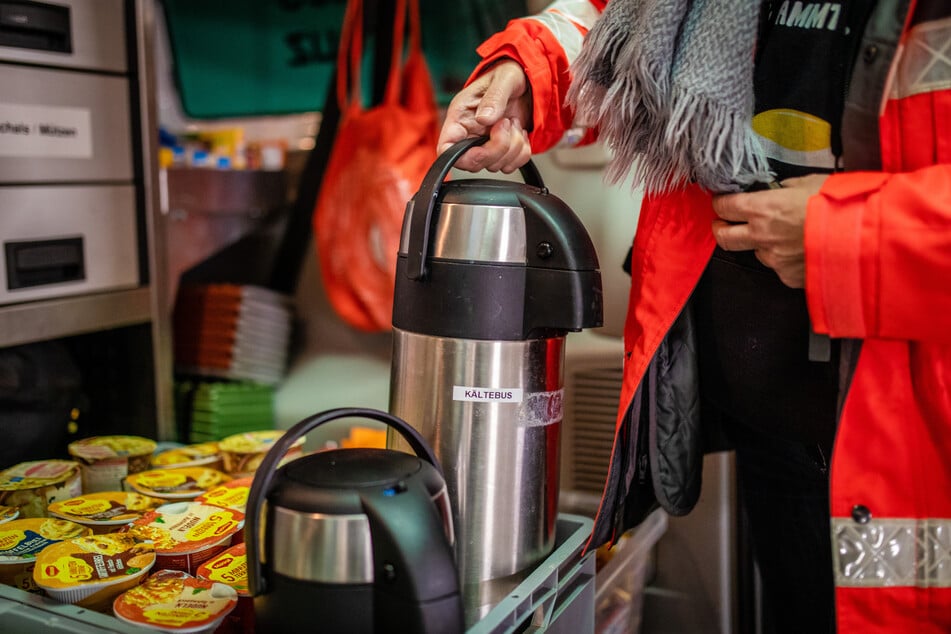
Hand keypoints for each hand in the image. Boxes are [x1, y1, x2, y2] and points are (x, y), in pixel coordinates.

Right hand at [436, 60, 532, 172]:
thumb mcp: (503, 79)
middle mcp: (469, 135)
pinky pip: (511, 166)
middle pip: (473, 163)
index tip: (484, 142)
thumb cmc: (507, 74)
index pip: (446, 149)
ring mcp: (485, 145)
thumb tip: (483, 119)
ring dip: (513, 147)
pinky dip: (521, 152)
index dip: (461, 156)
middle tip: (507, 122)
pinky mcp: (501, 152)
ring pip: (495, 166)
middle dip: (498, 148)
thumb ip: (493, 98)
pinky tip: (519, 132)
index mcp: (460, 117)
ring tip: (514, 122)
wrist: (527, 81)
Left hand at [711, 174, 828, 287]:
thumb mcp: (810, 183)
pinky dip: (785, 259)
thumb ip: (786, 188)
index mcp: (762, 209)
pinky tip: (802, 250)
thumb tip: (778, 190)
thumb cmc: (839, 204)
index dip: (720, 203)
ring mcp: (774, 259)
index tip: (722, 202)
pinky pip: (779, 267)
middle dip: (720, 229)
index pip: (725, 207)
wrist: (863, 236)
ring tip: (783, 235)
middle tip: (722, 224)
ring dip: (762, 244)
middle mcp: (762, 236)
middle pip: (724, 237)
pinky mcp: (788, 276)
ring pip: (756, 252)